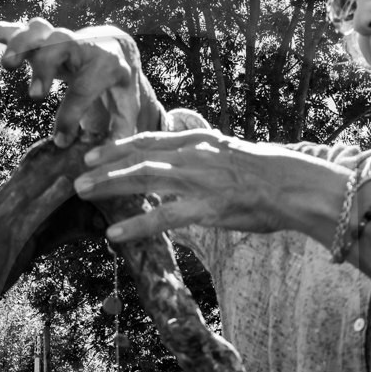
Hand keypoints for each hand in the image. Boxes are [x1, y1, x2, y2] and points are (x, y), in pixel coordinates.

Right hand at [0, 18, 160, 146]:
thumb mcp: (127, 108)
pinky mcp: (43, 38)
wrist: (116, 48)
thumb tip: (101, 161)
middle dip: (45, 68)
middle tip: (36, 97)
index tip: (60, 141)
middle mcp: (82, 45)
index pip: (85, 88)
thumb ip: (119, 132)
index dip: (71, 116)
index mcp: (105, 64)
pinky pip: (19, 30)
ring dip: (19, 44)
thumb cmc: (119, 86)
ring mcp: (60, 38)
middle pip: (60, 45)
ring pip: (37, 31)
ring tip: (7, 66)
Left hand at [72, 130, 339, 242]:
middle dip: (104, 164)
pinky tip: (114, 232)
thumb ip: (202, 154)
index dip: (118, 145)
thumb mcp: (229, 153)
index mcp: (198, 142)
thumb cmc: (265, 175)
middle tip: (76, 174)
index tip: (93, 151)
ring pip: (143, 177)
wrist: (294, 185)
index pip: (149, 138)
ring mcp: (198, 180)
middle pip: (138, 155)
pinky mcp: (206, 207)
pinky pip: (163, 216)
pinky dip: (136, 223)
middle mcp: (193, 155)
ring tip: (83, 192)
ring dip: (109, 184)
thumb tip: (182, 158)